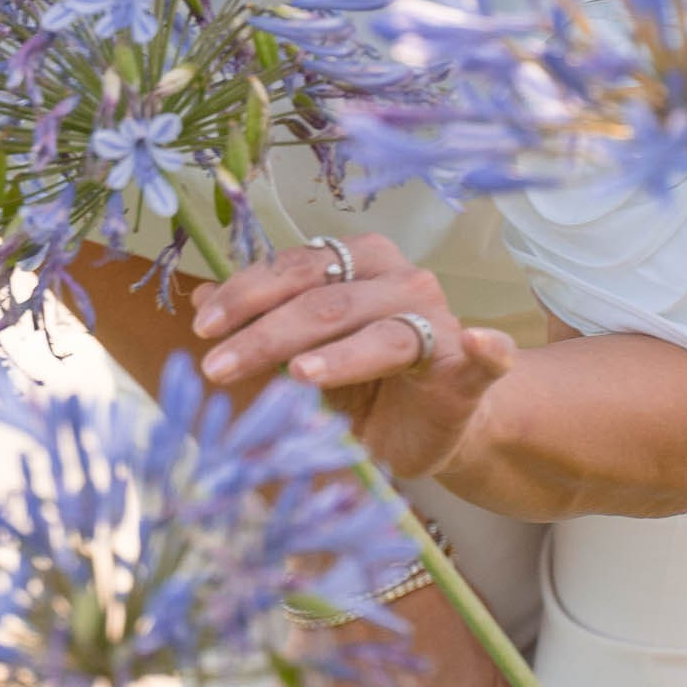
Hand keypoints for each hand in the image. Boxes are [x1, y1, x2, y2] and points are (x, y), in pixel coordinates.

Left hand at [191, 237, 514, 480]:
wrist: (431, 425)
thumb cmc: (364, 384)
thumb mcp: (302, 355)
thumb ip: (261, 324)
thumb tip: (200, 299)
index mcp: (357, 262)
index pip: (293, 268)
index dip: (244, 295)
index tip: (201, 327)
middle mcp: (400, 280)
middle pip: (324, 299)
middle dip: (265, 333)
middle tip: (217, 367)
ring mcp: (439, 322)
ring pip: (378, 332)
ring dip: (337, 356)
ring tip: (297, 378)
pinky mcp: (470, 370)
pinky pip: (484, 356)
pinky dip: (486, 348)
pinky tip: (479, 343)